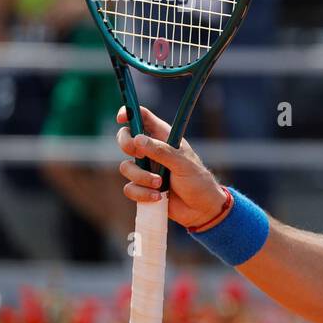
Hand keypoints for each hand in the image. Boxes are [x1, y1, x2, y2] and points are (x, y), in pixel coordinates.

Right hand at [116, 106, 228, 228]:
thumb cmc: (198, 181)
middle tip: (138, 154)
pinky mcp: (142, 187)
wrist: (201, 209)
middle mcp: (152, 151)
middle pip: (126, 138)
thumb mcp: (183, 163)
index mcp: (164, 138)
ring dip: (141, 177)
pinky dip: (142, 193)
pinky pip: (129, 188)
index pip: (144, 117)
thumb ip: (161, 151)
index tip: (121, 118)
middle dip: (126, 145)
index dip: (130, 113)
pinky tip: (158, 197)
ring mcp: (146, 169)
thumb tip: (138, 139)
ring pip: (126, 167)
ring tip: (160, 184)